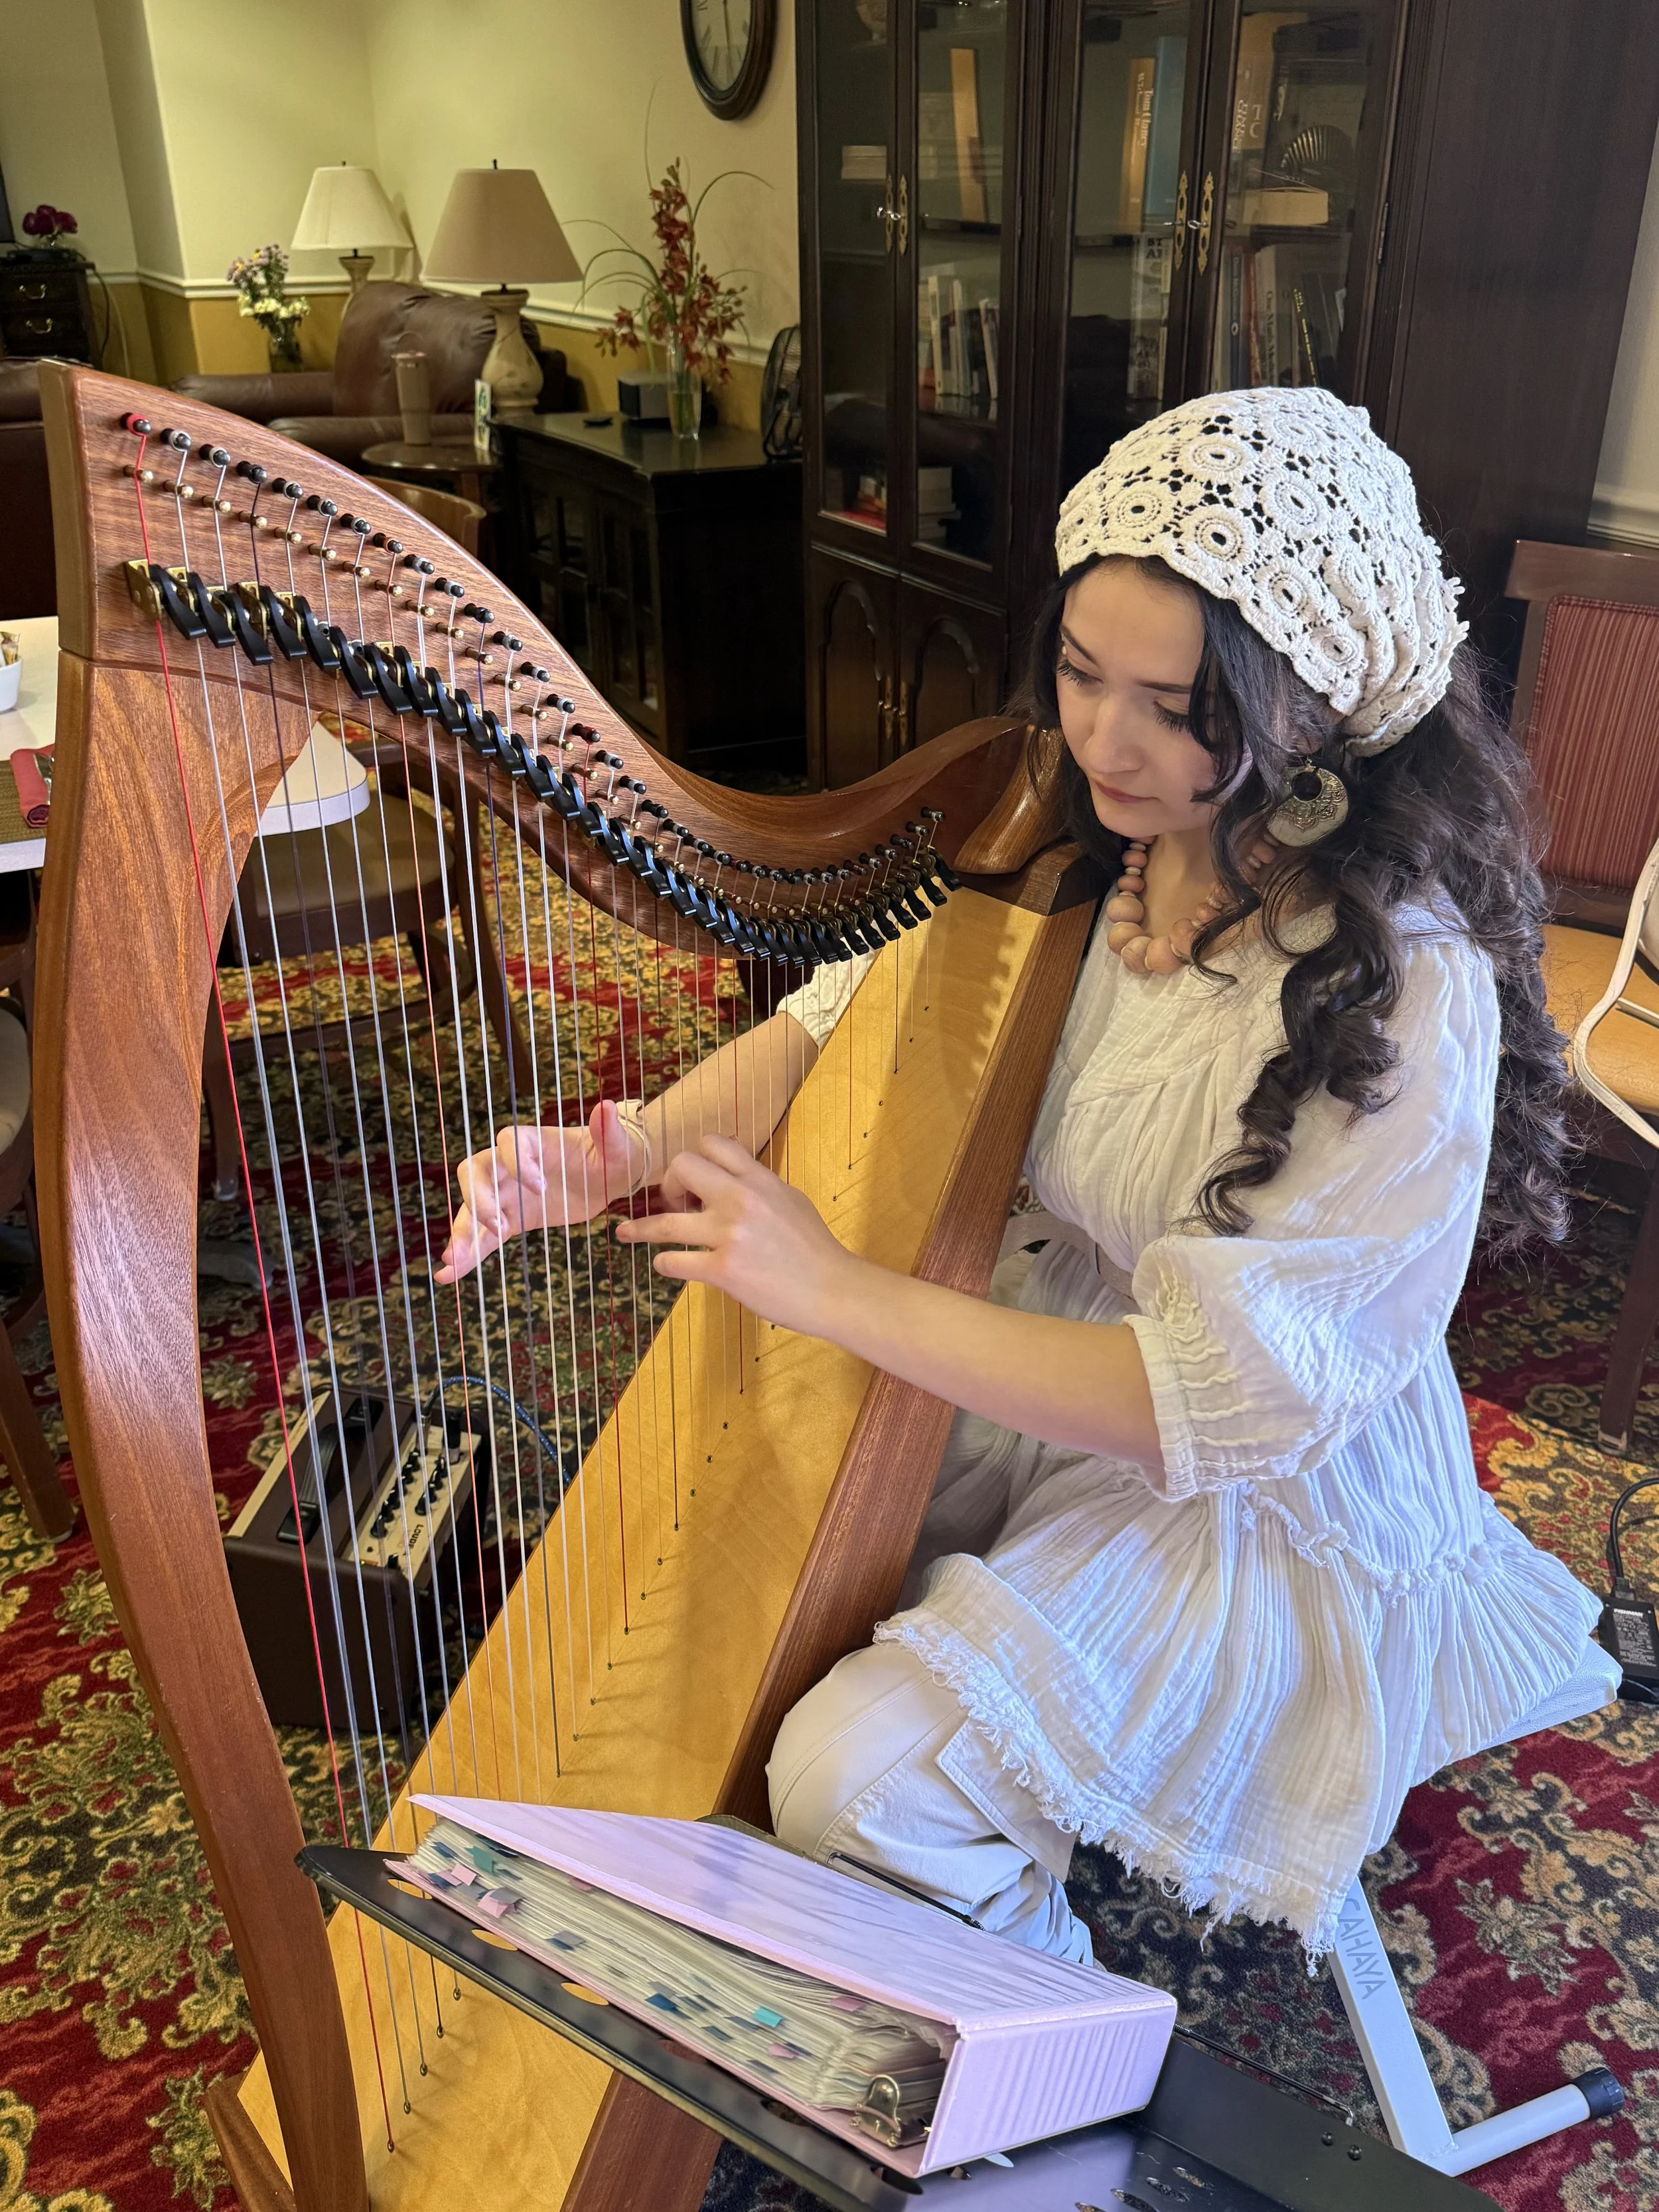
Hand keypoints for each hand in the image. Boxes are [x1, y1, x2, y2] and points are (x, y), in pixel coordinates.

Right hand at [435, 1102, 645, 1282]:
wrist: (608, 1177)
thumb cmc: (611, 1155)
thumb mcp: (616, 1146)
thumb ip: (609, 1131)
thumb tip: (606, 1108)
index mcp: (533, 1141)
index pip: (509, 1142)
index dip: (518, 1161)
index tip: (539, 1186)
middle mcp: (511, 1164)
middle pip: (476, 1172)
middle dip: (478, 1198)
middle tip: (497, 1225)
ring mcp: (506, 1193)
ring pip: (472, 1208)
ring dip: (462, 1232)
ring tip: (453, 1260)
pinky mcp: (510, 1219)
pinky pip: (483, 1236)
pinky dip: (468, 1255)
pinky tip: (450, 1275)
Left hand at [615, 1134, 860, 1335]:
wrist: (834, 1290)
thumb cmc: (815, 1249)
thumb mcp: (791, 1200)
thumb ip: (759, 1186)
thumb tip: (732, 1178)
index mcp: (759, 1180)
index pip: (713, 1143)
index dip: (694, 1157)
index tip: (692, 1179)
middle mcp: (741, 1200)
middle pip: (682, 1167)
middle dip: (668, 1184)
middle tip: (673, 1204)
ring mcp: (730, 1235)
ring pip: (665, 1222)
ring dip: (640, 1229)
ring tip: (625, 1233)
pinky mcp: (723, 1271)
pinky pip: (673, 1262)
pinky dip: (665, 1264)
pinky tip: (667, 1266)